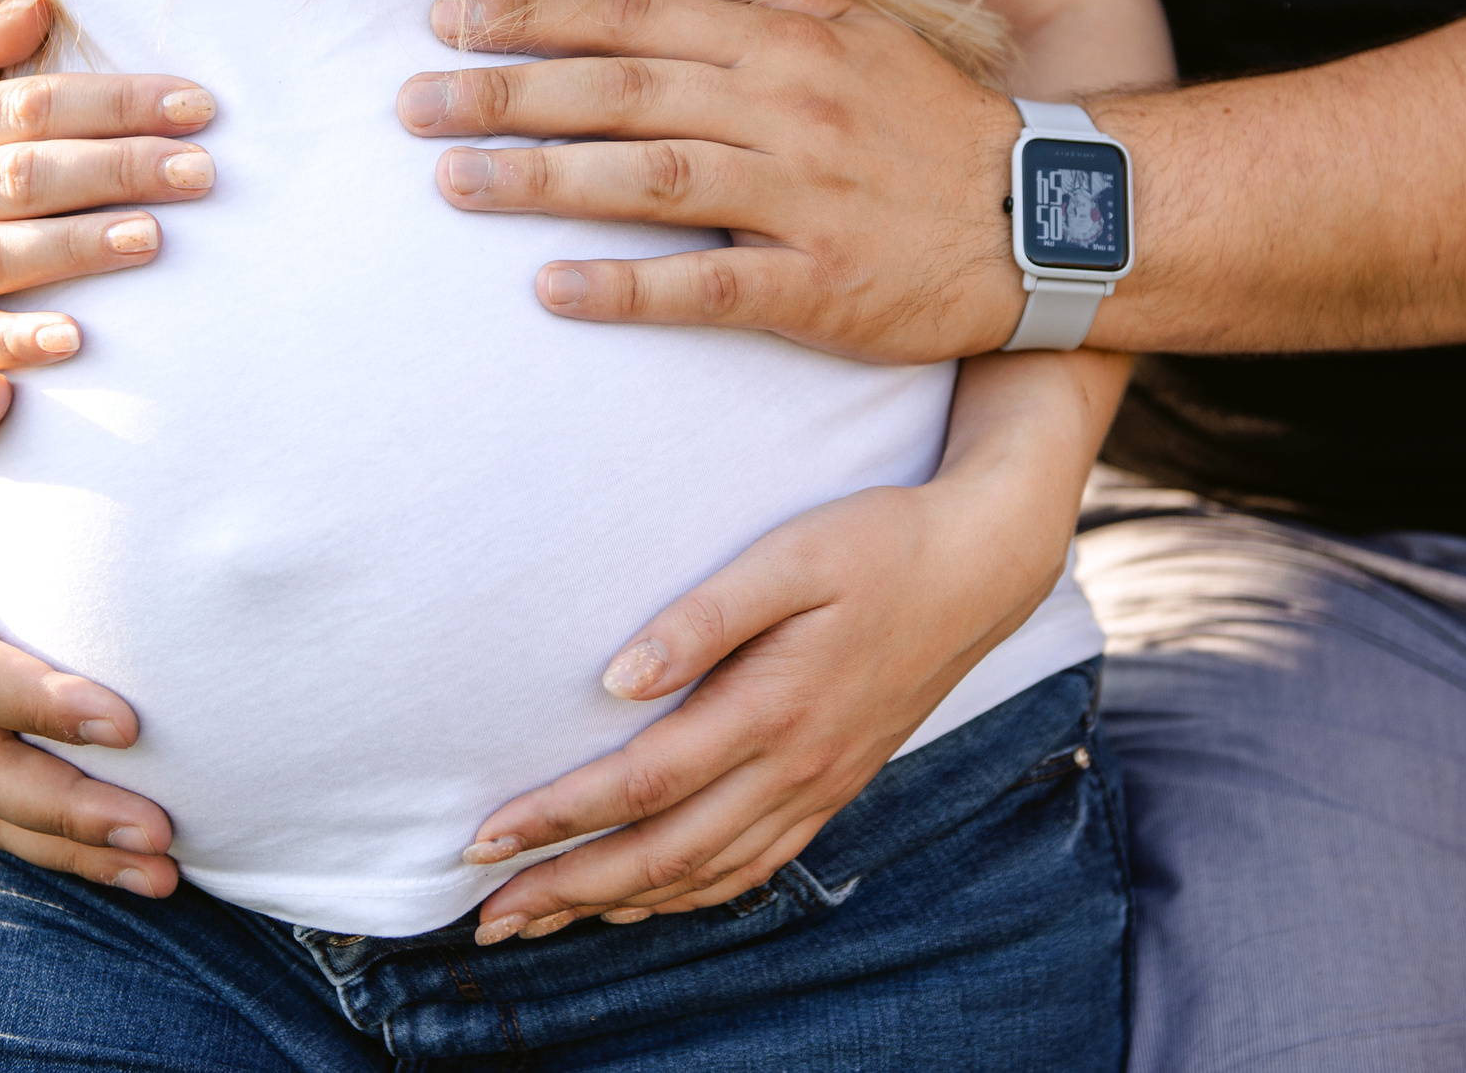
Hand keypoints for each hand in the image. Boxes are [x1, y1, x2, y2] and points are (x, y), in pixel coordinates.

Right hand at [0, 0, 218, 367]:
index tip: (198, 107)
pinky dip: (14, 342)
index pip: (32, 105)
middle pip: (24, 174)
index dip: (115, 103)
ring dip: (75, 247)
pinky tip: (75, 341)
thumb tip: (39, 5)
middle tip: (202, 170)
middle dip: (116, 169)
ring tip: (153, 238)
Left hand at [396, 0, 1025, 364]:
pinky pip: (707, 284)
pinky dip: (626, 286)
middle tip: (408, 105)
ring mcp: (801, 198)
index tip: (446, 22)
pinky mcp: (820, 285)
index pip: (632, 23)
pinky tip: (551, 290)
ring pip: (649, 178)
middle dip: (506, 93)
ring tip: (451, 183)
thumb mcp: (858, 31)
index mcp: (783, 46)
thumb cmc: (934, 125)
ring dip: (542, 180)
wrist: (1045, 219)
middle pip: (621, 94)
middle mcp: (784, 109)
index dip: (533, 20)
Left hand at [457, 451, 1079, 944]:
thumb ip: (702, 616)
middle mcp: (796, 767)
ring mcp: (819, 786)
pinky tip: (646, 902)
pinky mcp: (833, 786)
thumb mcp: (790, 555)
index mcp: (774, 709)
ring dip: (618, 904)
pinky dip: (689, 896)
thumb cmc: (877, 543)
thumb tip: (617, 679)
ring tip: (542, 922)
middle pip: (664, 854)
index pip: (643, 785)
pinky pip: (753, 867)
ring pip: (705, 874)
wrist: (980, 565)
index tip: (485, 838)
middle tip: (487, 918)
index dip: (558, 818)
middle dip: (569, 890)